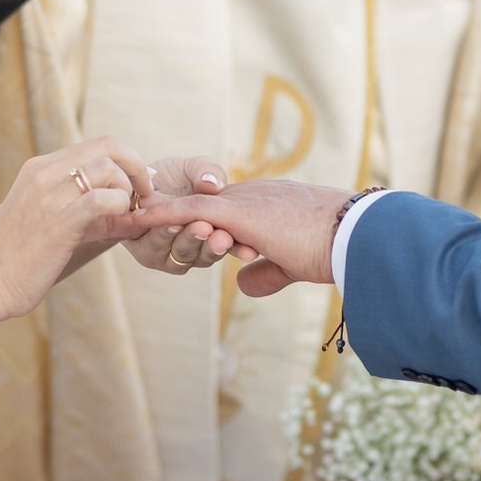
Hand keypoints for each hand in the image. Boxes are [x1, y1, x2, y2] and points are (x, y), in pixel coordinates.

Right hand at [0, 138, 150, 320]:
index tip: (138, 184)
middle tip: (144, 194)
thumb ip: (87, 210)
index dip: (126, 160)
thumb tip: (133, 212)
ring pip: (108, 168)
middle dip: (136, 166)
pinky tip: (120, 224)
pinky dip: (122, 208)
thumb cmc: (18, 258)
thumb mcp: (50, 220)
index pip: (96, 144)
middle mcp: (45, 174)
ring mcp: (50, 195)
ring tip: (127, 215)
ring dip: (129, 191)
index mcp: (41, 168)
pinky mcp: (58, 222)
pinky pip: (103, 199)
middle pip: (107, 145)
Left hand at [113, 178, 347, 296]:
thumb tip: (243, 284)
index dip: (197, 219)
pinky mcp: (236, 212)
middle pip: (202, 205)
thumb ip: (267, 272)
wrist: (352, 236)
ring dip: (161, 217)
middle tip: (134, 217)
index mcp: (267, 205)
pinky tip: (138, 219)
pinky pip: (188, 210)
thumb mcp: (294, 263)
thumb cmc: (335, 250)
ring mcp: (243, 201)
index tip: (172, 224)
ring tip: (128, 220)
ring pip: (192, 208)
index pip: (224, 210)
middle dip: (168, 212)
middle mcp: (252, 196)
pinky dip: (161, 215)